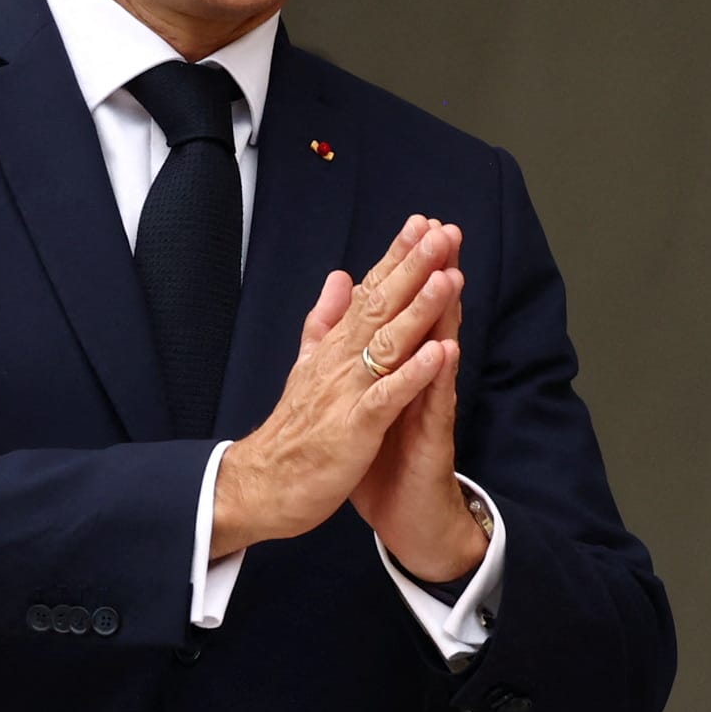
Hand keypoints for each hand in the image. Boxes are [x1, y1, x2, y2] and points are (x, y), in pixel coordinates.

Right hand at [211, 216, 458, 556]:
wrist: (262, 486)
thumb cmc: (291, 434)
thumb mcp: (306, 366)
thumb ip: (325, 321)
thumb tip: (340, 277)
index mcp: (332, 348)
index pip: (368, 293)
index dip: (396, 258)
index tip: (422, 225)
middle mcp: (339, 362)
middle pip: (380, 306)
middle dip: (414, 268)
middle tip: (442, 232)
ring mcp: (346, 393)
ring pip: (387, 343)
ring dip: (419, 308)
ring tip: (448, 276)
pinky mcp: (354, 428)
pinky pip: (387, 396)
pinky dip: (413, 374)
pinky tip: (440, 352)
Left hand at [352, 221, 485, 582]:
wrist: (407, 521)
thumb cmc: (387, 464)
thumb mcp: (367, 405)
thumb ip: (363, 360)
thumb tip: (358, 325)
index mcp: (397, 370)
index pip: (403, 311)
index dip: (405, 269)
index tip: (414, 226)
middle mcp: (419, 382)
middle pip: (428, 319)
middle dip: (434, 274)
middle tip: (445, 230)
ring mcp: (428, 409)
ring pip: (439, 354)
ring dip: (445, 315)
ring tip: (452, 274)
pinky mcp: (430, 441)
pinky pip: (434, 406)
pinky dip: (437, 378)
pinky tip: (445, 351)